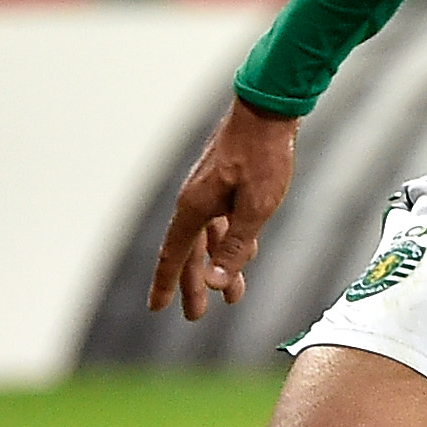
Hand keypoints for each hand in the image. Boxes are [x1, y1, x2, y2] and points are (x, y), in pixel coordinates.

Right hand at [148, 101, 298, 317]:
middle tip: (195, 316)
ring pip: (207, 239)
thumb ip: (236, 246)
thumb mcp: (256, 207)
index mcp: (195, 208)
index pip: (174, 255)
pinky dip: (228, 242)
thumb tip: (216, 284)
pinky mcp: (222, 183)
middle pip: (190, 252)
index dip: (165, 284)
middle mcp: (195, 201)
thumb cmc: (264, 156)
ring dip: (217, 266)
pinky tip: (245, 252)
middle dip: (194, 285)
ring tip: (231, 298)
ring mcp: (208, 191)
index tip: (157, 308)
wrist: (268, 109)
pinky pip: (220, 221)